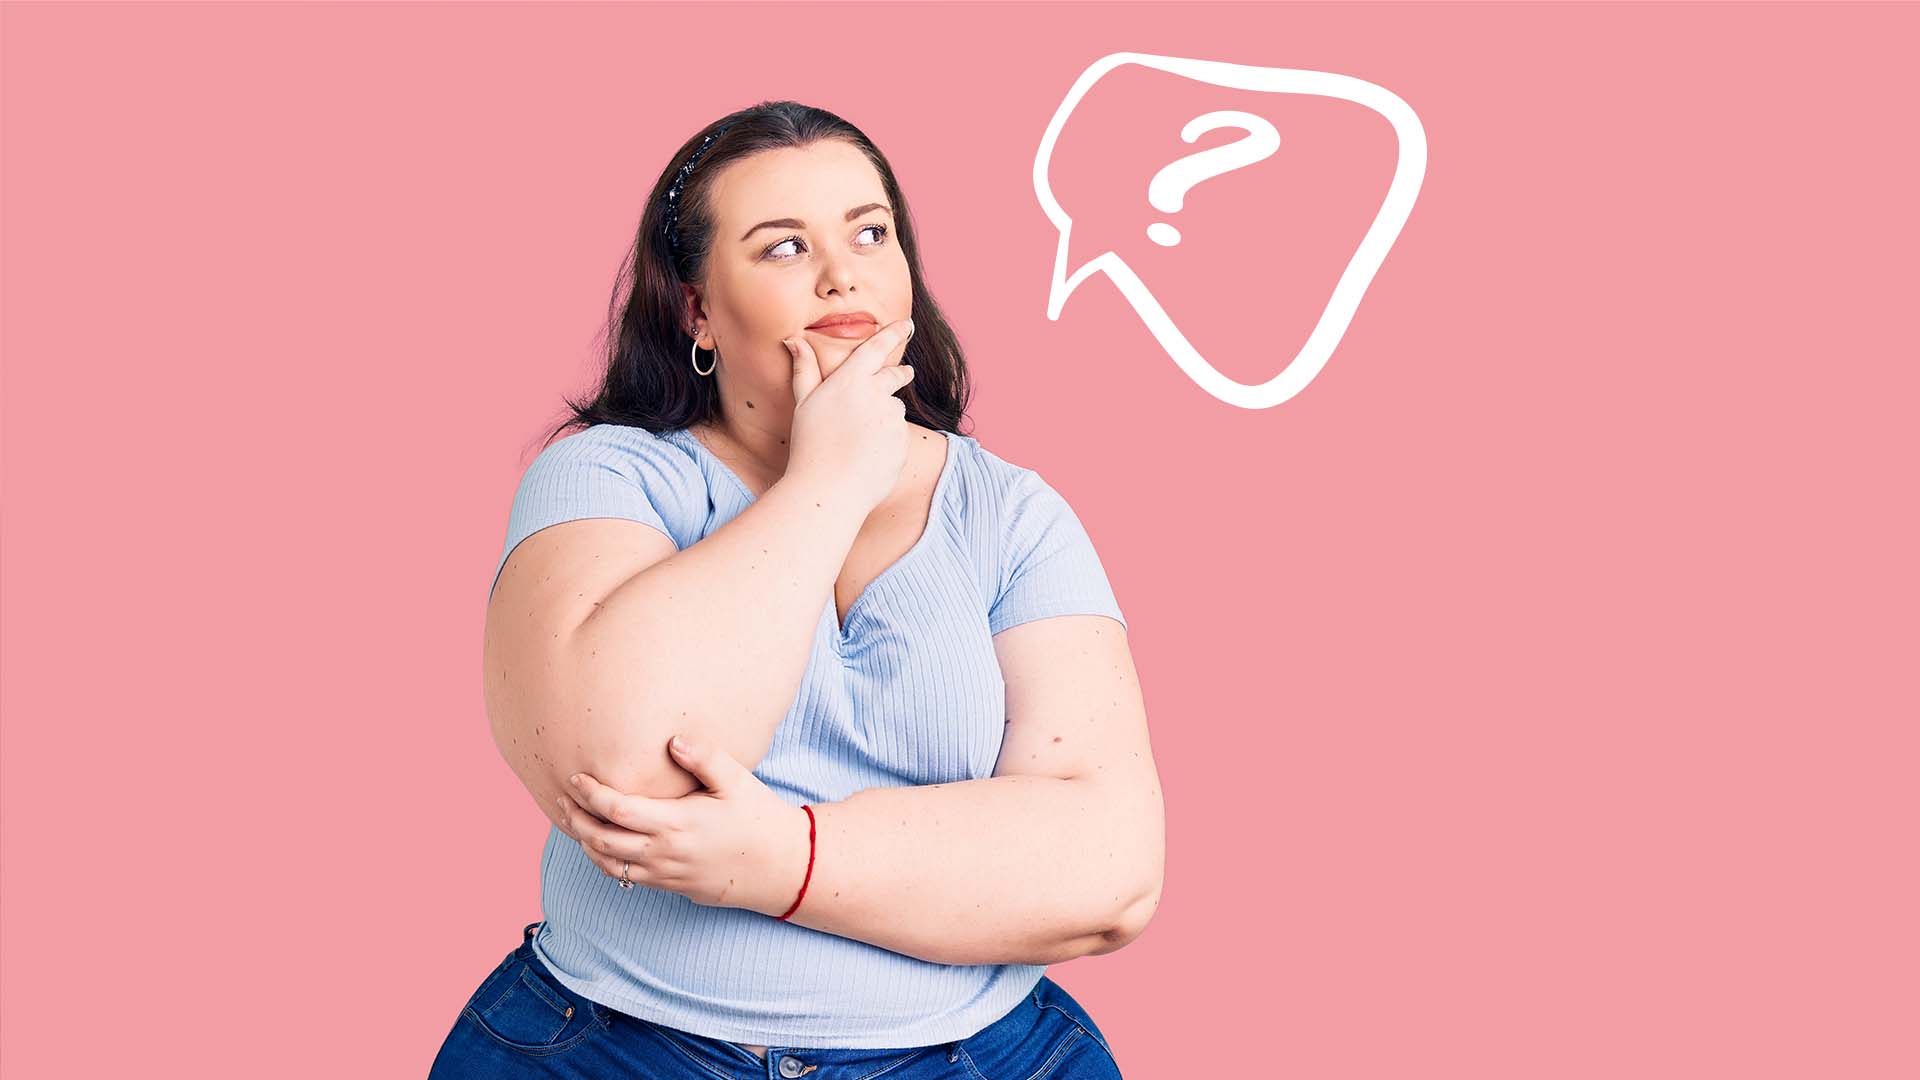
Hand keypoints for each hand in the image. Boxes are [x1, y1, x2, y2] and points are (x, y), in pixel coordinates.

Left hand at [552, 735, 812, 916]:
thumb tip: (673, 740)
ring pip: (607, 863)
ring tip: (573, 820)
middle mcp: (663, 852)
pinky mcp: (669, 886)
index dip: (589, 794)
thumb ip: (704, 758)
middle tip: (562, 798)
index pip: (616, 809)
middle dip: (575, 818)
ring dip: (584, 842)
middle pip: (600, 839)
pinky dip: (603, 860)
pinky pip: (624, 877)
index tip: (575, 778)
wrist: (779, 867)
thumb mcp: (737, 781)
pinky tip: (599, 844)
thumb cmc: (758, 818)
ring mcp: (664, 873)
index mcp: (675, 823)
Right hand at [781, 317, 916, 514]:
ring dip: (883, 416)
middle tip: (904, 372)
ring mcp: (893, 419)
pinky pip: (898, 436)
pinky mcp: (903, 442)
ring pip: (893, 410)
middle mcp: (877, 394)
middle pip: (894, 376)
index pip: (878, 347)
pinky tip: (867, 455)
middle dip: (900, 373)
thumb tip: (794, 340)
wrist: (829, 489)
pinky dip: (887, 441)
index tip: (907, 325)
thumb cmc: (810, 445)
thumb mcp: (804, 404)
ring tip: (858, 438)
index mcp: (851, 379)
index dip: (894, 333)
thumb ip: (805, 370)